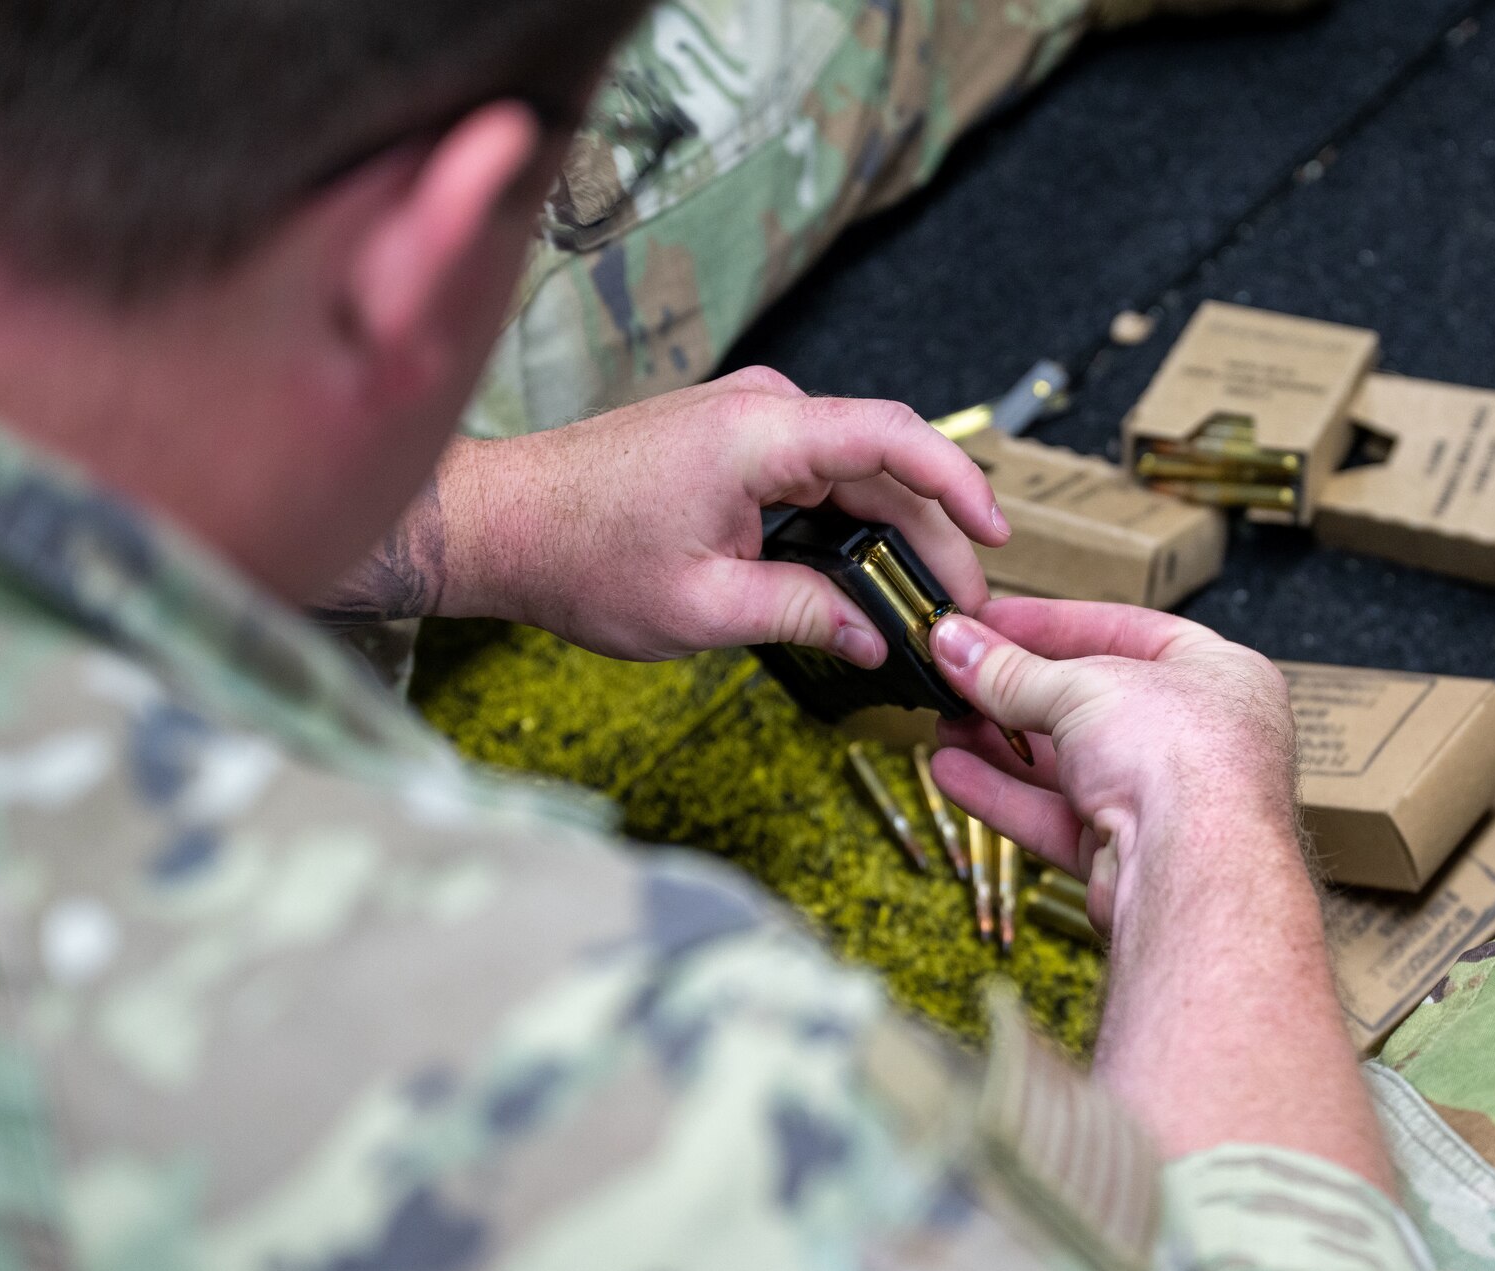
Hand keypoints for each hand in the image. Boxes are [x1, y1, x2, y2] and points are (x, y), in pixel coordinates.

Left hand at [415, 367, 1007, 661]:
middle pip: (883, 463)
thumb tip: (875, 639)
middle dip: (933, 535)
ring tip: (925, 601)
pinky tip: (869, 573)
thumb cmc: (578, 556)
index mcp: (759, 432)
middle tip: (961, 609)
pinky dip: (851, 520)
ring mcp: (747, 417)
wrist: (498, 523)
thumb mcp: (703, 608)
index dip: (958, 484)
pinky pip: (816, 474)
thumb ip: (803, 617)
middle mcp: (762, 407)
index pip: (894, 437)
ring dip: (894, 531)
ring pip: (853, 471)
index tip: (996, 535)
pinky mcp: (733, 439)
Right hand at [927, 598, 1301, 937]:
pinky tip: (952, 772)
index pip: (1123, 631)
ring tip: (944, 723)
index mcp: (1215, 675)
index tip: (991, 621)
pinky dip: (1002, 794)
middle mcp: (1195, 738)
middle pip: (1088, 702)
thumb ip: (1011, 672)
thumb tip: (957, 644)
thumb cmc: (1184, 761)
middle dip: (1014, 690)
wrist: (1193, 871)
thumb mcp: (1083, 688)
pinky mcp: (1125, 854)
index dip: (1051, 624)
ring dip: (1000, 744)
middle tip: (956, 672)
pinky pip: (1054, 816)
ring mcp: (1161, 799)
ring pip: (1066, 764)